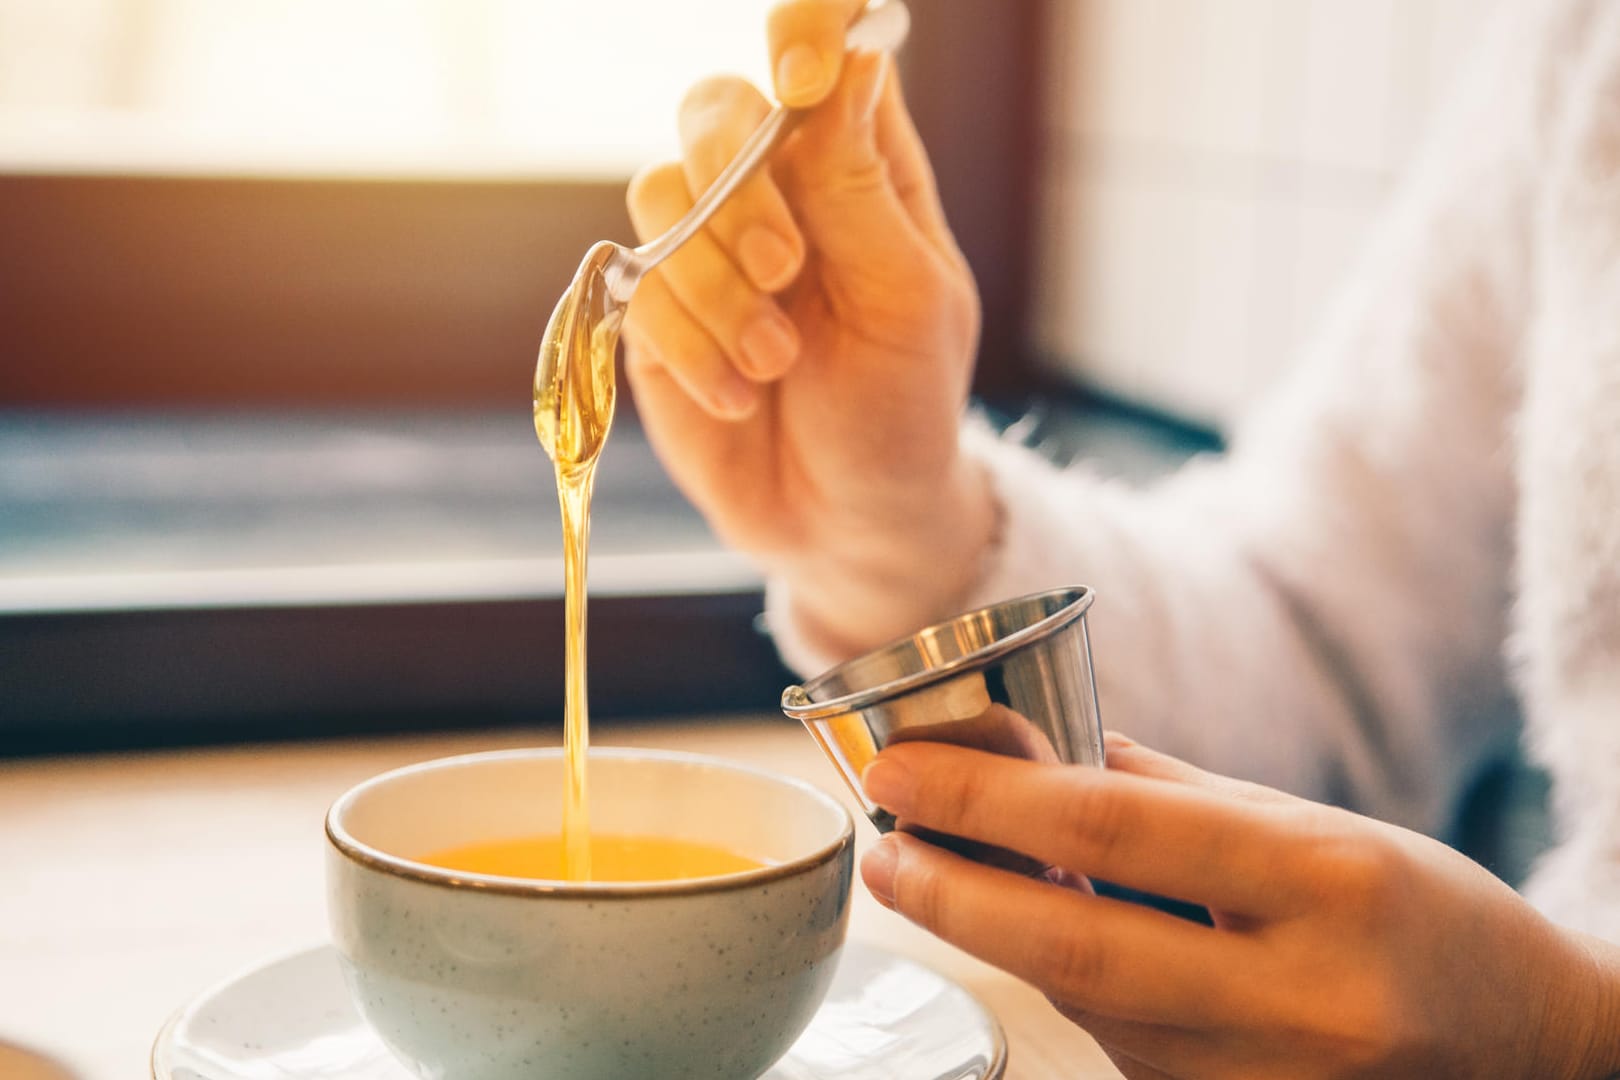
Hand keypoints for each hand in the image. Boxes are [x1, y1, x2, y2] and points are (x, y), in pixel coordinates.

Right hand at [622, 0, 994, 655]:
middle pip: (715, 108)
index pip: (824, 52)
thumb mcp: (906, 302)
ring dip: (713, 286)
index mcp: (858, 166)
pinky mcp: (655, 311)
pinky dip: (686, 344)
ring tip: (774, 363)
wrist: (845, 520)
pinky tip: (738, 397)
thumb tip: (849, 61)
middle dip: (738, 190)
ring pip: (659, 195)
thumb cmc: (900, 407)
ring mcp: (707, 248)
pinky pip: (635, 285)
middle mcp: (776, 189)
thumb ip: (859, 188)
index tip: (801, 83)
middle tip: (786, 271)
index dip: (802, 37)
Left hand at [858, 732, 1619, 1078]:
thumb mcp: (1313, 825)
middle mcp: (1300, 995)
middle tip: (881, 848)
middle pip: (1070, 946)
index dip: (983, 802)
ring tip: (937, 876)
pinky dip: (1071, 990)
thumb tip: (1039, 753)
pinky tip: (1043, 940)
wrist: (1525, 1051)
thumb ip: (1170, 795)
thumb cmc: (1420, 911)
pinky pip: (1122, 1049)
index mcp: (1326, 881)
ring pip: (1086, 1004)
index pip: (1110, 834)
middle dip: (950, 892)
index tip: (899, 774)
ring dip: (998, 937)